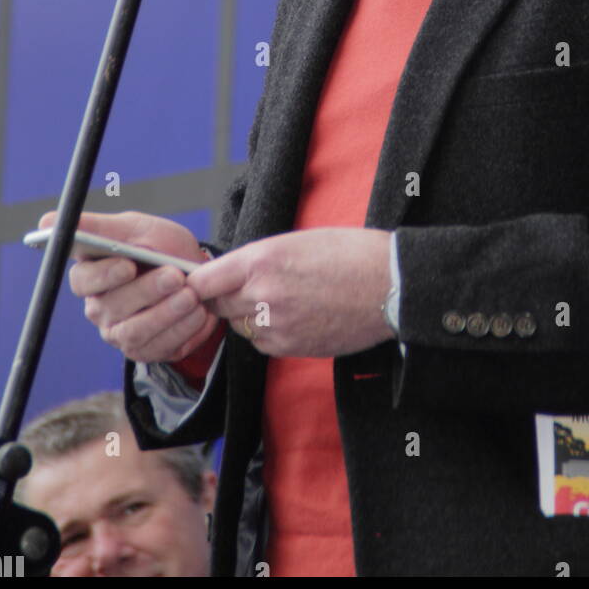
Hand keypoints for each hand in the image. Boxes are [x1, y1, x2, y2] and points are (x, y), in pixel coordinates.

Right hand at [45, 210, 220, 363]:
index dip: (104, 275)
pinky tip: (199, 312)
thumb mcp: (137, 228)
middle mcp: (100, 306)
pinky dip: (183, 329)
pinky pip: (158, 347)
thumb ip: (97, 226)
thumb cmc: (160, 247)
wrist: (198, 275)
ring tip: (192, 296)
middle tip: (176, 277)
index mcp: (92, 273)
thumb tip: (46, 222)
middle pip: (112, 307)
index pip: (82, 280)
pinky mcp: (143, 350)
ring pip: (135, 331)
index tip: (129, 264)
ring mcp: (119, 332)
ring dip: (167, 313)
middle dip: (147, 291)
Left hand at [187, 228, 394, 356]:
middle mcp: (261, 294)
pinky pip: (262, 343)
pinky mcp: (291, 347)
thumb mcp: (296, 241)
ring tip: (279, 299)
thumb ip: (258, 260)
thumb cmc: (349, 253)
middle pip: (218, 306)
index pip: (203, 281)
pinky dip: (269, 333)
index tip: (201, 283)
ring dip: (248, 316)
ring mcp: (276, 325)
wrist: (389, 283)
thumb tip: (231, 275)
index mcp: (260, 260)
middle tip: (244, 289)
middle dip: (225, 298)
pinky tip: (293, 316)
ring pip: (240, 326)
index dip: (199, 283)